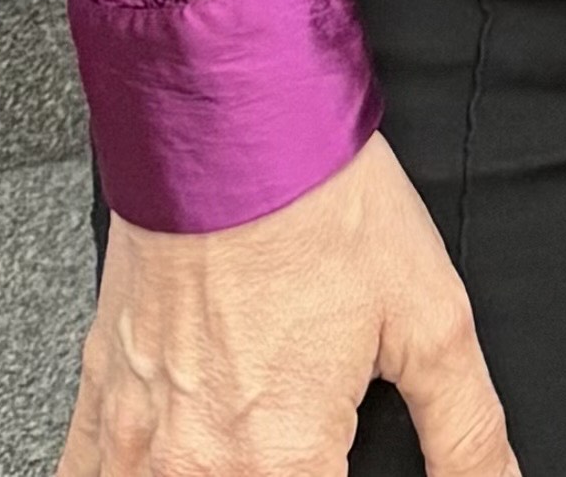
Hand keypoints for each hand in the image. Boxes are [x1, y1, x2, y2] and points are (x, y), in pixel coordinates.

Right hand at [60, 136, 515, 473]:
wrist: (232, 123)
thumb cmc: (325, 209)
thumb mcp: (431, 320)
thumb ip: (468, 432)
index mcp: (279, 461)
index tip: (348, 467)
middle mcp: (194, 467)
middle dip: (288, 476)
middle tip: (311, 449)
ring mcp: (133, 440)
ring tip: (254, 448)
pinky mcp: (97, 400)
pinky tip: (168, 460)